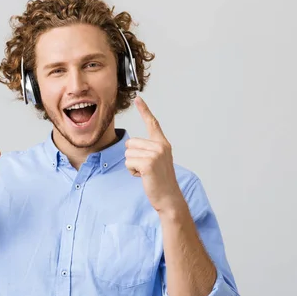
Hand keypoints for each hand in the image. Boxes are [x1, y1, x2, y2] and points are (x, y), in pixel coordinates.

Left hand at [125, 96, 184, 213]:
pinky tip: (143, 176)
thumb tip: (130, 146)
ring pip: (128, 154)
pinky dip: (132, 171)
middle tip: (146, 168)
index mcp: (162, 143)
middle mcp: (160, 146)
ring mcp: (155, 154)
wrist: (168, 197)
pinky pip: (129, 162)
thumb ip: (147, 150)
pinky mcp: (148, 164)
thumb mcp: (156, 161)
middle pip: (130, 143)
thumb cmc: (159, 181)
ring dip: (132, 165)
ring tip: (146, 173)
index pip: (152, 123)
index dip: (144, 110)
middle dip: (133, 157)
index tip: (138, 98)